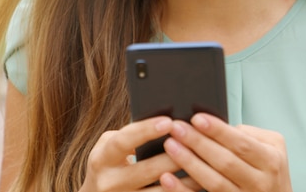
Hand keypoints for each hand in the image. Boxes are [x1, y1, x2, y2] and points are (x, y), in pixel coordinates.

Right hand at [79, 116, 201, 191]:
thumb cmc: (111, 161)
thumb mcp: (111, 145)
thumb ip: (131, 134)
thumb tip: (167, 122)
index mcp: (101, 159)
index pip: (123, 142)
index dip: (146, 131)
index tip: (169, 121)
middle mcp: (109, 183)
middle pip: (147, 170)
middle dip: (174, 156)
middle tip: (196, 142)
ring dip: (185, 179)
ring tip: (205, 164)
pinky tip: (199, 183)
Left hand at [161, 113, 292, 191]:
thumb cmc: (269, 172)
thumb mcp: (272, 148)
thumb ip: (249, 135)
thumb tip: (217, 127)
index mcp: (270, 161)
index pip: (240, 143)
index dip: (217, 131)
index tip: (197, 119)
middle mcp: (260, 182)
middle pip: (225, 161)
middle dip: (198, 143)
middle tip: (177, 128)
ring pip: (213, 182)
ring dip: (189, 163)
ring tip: (171, 146)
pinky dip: (182, 191)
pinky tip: (168, 179)